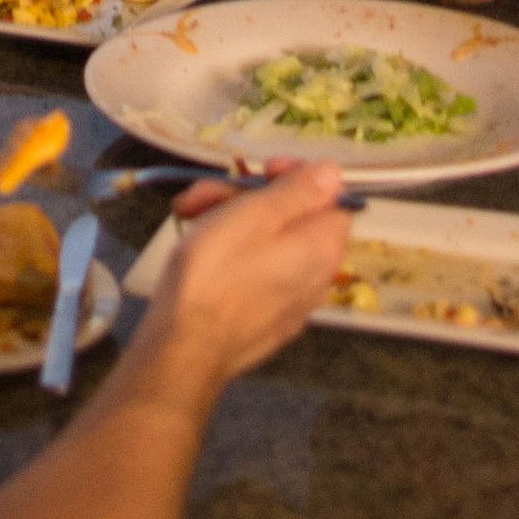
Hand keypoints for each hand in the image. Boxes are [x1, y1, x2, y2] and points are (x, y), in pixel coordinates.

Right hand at [128, 164, 349, 392]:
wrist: (184, 347)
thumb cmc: (216, 272)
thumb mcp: (254, 215)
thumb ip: (299, 191)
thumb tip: (334, 173)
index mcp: (324, 248)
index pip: (332, 198)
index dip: (296, 177)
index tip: (260, 171)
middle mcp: (318, 278)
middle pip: (294, 220)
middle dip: (248, 198)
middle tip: (204, 196)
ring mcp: (292, 304)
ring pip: (269, 244)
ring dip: (230, 221)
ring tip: (188, 216)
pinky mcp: (266, 322)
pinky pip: (258, 274)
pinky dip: (233, 256)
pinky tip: (198, 250)